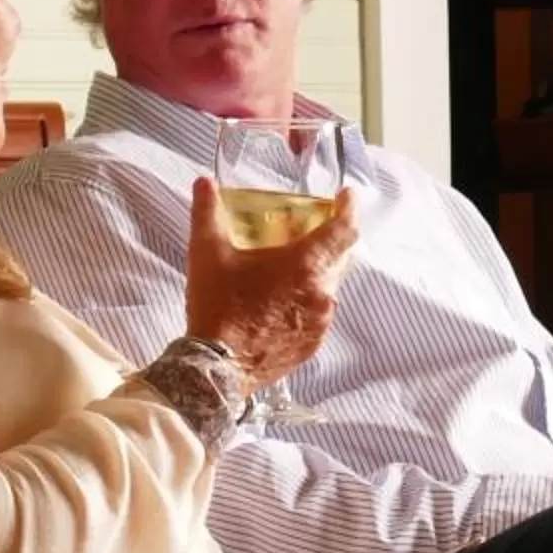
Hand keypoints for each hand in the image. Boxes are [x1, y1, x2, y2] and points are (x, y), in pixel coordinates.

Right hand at [183, 178, 360, 388]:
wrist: (217, 368)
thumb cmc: (217, 308)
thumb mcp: (208, 253)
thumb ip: (207, 213)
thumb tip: (204, 184)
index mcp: (306, 265)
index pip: (345, 229)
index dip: (349, 209)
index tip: (345, 197)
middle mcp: (322, 292)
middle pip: (341, 257)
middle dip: (330, 240)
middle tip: (309, 231)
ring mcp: (321, 322)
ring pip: (330, 287)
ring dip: (316, 273)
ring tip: (290, 269)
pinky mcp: (312, 344)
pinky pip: (319, 314)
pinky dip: (308, 302)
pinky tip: (282, 302)